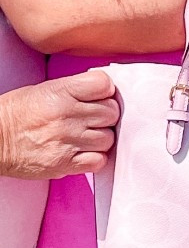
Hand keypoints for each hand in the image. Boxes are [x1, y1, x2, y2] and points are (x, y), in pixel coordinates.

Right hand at [0, 71, 118, 178]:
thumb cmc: (17, 113)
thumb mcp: (44, 89)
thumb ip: (75, 90)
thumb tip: (104, 94)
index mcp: (60, 92)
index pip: (104, 84)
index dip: (105, 91)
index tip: (99, 96)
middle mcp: (67, 115)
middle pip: (111, 112)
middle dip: (106, 115)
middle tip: (93, 119)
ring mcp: (68, 141)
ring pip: (108, 138)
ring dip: (101, 138)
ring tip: (86, 136)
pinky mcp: (66, 163)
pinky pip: (98, 161)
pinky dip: (96, 157)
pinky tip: (84, 152)